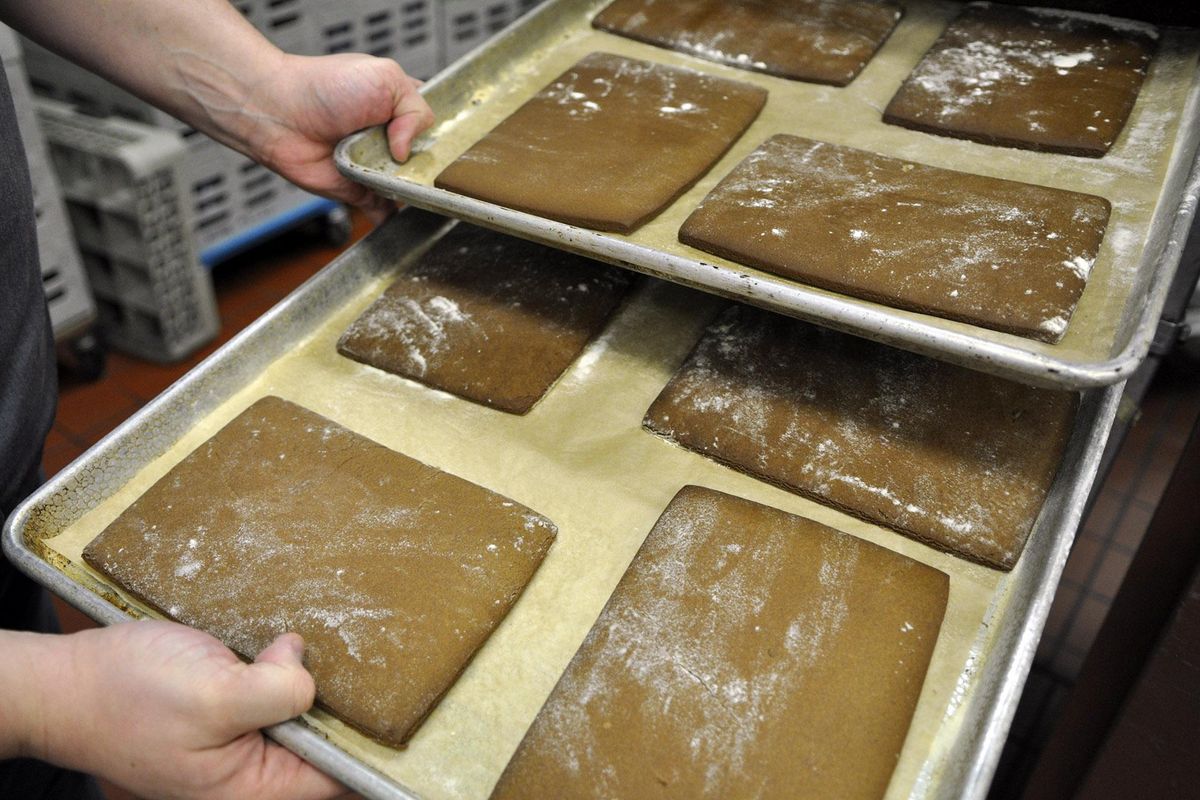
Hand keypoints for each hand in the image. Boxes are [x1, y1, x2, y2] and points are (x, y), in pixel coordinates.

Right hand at [46, 621, 344, 799]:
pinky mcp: (230, 709)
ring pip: (302, 712)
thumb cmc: (125, 697)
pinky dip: (282, 665)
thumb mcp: (210, 696)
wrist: (66, 681)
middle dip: (338, 700)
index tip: (389, 697)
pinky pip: (273, 691)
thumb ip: (273, 694)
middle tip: (358, 652)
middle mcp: (252, 771)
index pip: (337, 776)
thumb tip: (308, 674)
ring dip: (309, 678)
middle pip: (325, 741)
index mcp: (253, 788)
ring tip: (325, 641)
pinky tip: (284, 642)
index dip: (365, 738)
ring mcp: (240, 739)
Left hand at [232, 52, 434, 223]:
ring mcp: (378, 168)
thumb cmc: (324, 87)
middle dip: (434, 169)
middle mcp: (392, 140)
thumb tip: (407, 153)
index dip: (448, 138)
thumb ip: (415, 110)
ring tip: (418, 190)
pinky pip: (387, 211)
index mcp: (402, 109)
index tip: (458, 148)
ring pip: (412, 189)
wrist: (280, 113)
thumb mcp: (386, 78)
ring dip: (417, 193)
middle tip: (432, 171)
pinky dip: (397, 218)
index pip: (437, 128)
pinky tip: (410, 220)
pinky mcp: (361, 193)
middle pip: (429, 163)